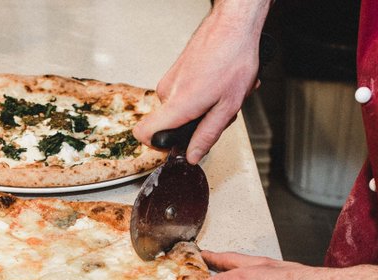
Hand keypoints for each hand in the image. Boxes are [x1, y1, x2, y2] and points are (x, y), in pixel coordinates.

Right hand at [132, 0, 270, 162]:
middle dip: (194, 124)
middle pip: (169, 124)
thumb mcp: (228, 106)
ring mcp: (170, 79)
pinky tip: (219, 84)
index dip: (157, 146)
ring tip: (222, 94)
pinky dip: (202, 94)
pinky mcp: (176, 71)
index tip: (175, 145)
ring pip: (180, 108)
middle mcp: (167, 91)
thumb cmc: (233, 58)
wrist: (234, 25)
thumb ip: (207, 135)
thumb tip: (192, 155)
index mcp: (178, 104)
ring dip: (202, 107)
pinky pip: (183, 93)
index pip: (143, 133)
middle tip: (217, 113)